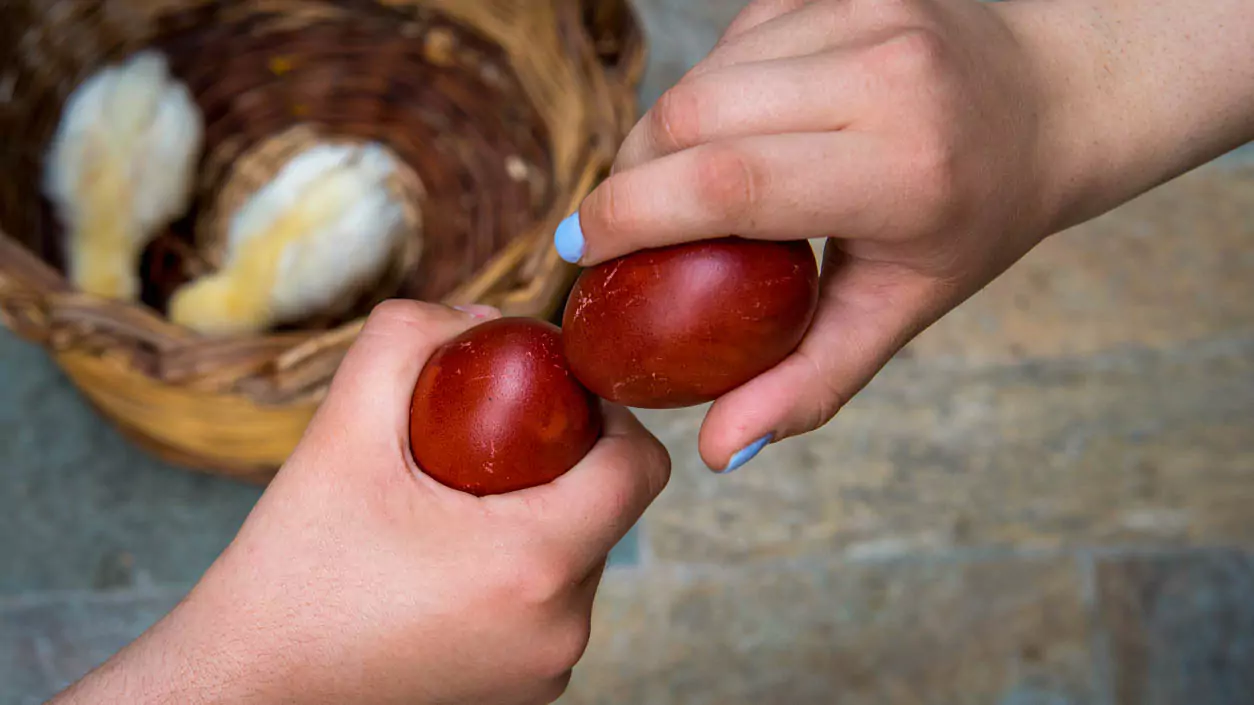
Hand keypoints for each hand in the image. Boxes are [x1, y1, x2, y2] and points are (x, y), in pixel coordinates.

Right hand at [50, 302, 670, 704]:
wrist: (239, 693)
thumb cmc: (288, 576)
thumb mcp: (337, 436)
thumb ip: (405, 341)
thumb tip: (476, 315)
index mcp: (536, 565)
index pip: (641, 466)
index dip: (608, 414)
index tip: (547, 397)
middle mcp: (562, 630)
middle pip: (606, 510)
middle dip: (556, 464)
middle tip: (477, 446)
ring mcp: (546, 674)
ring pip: (575, 561)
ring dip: (533, 520)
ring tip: (449, 509)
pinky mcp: (522, 699)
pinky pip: (545, 610)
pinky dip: (512, 576)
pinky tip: (442, 567)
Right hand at [554, 0, 1253, 470]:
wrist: (1046, 96)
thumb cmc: (973, 215)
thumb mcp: (901, 307)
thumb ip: (810, 382)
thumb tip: (719, 452)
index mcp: (904, 170)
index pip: (730, 181)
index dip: (632, 214)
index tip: (582, 251)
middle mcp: (885, 75)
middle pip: (693, 114)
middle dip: (632, 174)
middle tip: (622, 226)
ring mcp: (864, 11)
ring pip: (702, 73)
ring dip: (666, 134)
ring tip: (681, 185)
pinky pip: (730, 40)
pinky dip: (711, 93)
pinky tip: (741, 128)